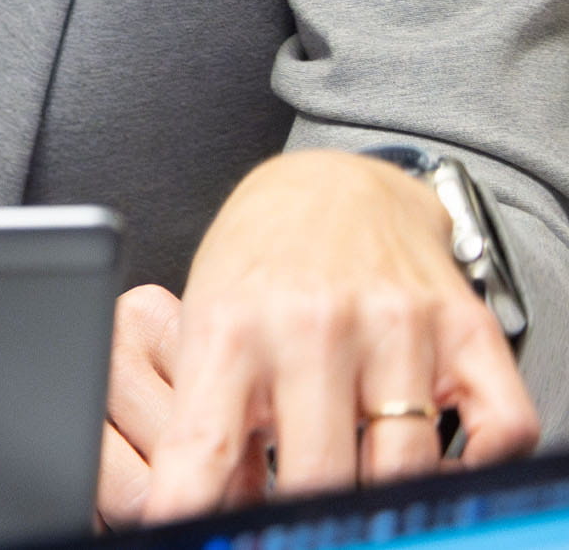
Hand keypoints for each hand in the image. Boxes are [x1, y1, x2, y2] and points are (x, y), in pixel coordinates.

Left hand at [122, 151, 539, 524]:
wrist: (333, 185)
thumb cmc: (258, 268)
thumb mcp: (204, 330)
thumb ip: (208, 422)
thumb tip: (201, 514)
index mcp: (232, 328)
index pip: (205, 447)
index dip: (196, 511)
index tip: (197, 544)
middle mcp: (316, 325)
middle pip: (319, 474)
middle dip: (304, 522)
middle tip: (295, 533)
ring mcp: (400, 326)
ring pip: (405, 466)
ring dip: (381, 502)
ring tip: (357, 506)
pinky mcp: (468, 328)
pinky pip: (501, 430)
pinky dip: (476, 467)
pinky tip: (435, 469)